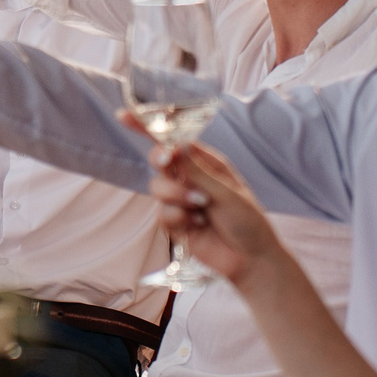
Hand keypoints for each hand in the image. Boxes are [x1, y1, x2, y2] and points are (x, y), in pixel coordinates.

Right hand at [145, 141, 287, 288]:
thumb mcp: (225, 191)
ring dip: (176, 195)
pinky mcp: (176, 222)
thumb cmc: (248, 221)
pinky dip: (179, 218)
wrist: (251, 260)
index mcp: (206, 163)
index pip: (173, 139)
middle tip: (167, 160)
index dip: (148, 127)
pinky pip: (162, 213)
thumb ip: (196, 170)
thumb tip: (176, 144)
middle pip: (159, 160)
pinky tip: (198, 225)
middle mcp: (191, 178)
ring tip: (201, 206)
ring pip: (157, 187)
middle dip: (160, 160)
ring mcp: (181, 200)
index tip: (124, 116)